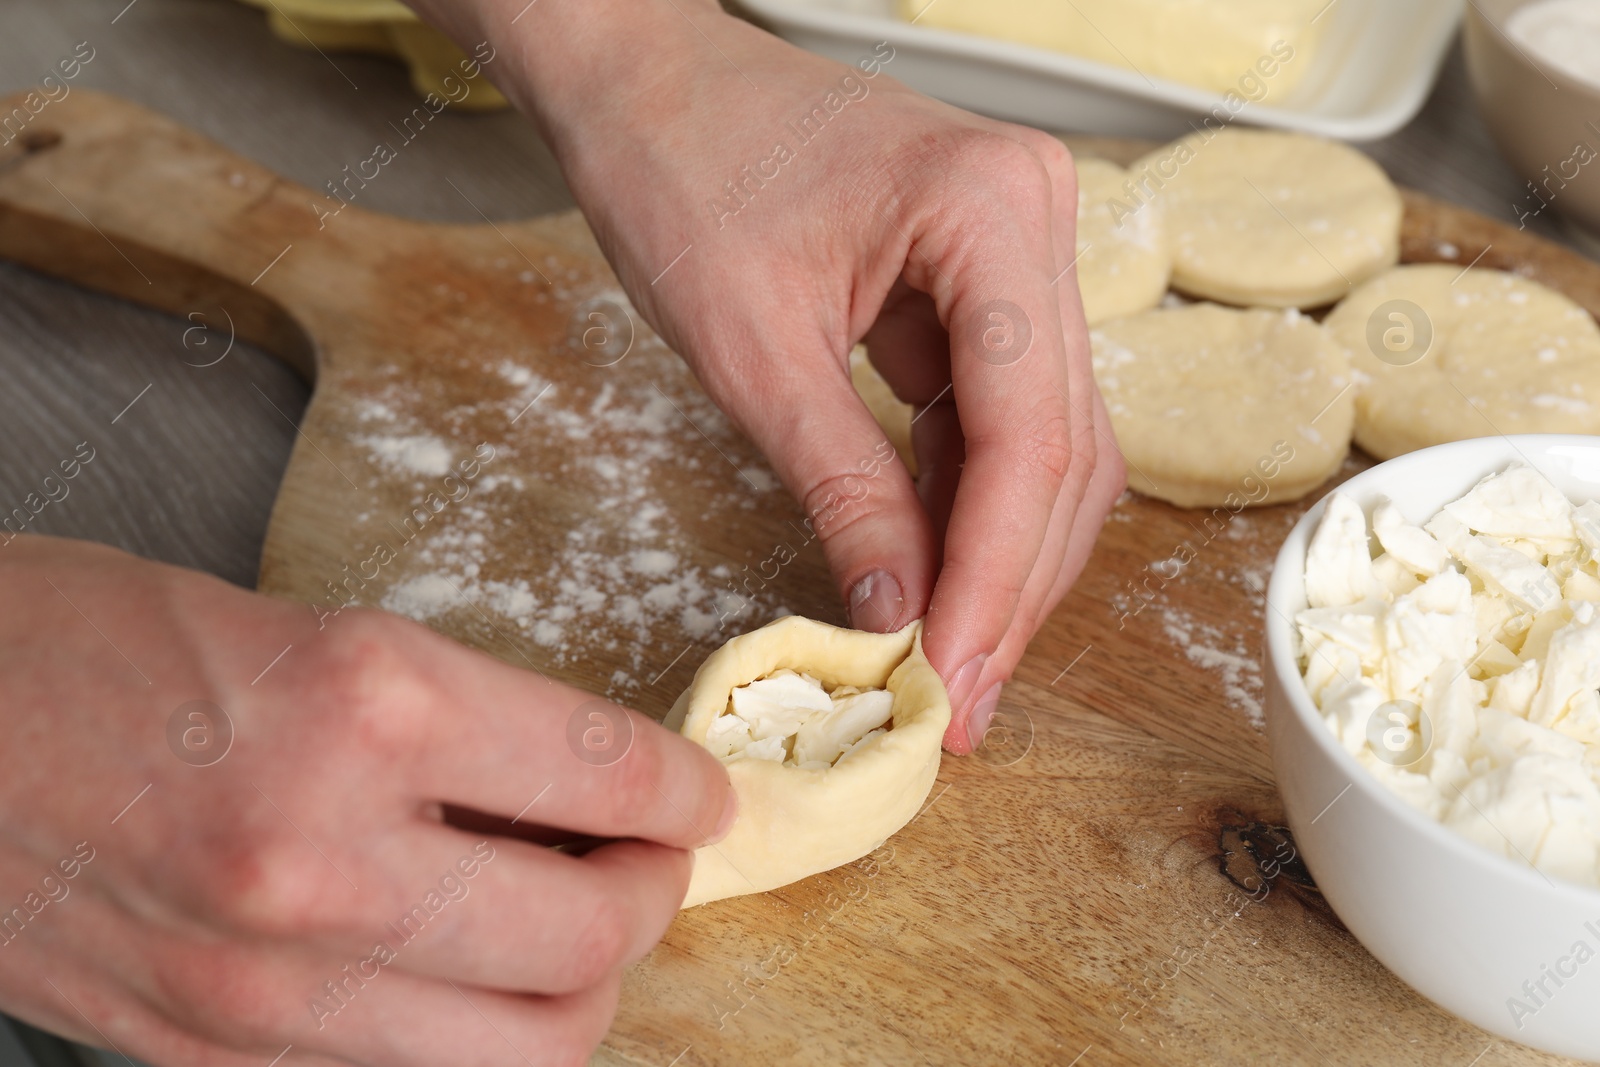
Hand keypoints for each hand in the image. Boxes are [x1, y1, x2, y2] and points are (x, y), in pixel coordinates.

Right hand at [0, 537, 732, 1065]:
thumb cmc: (94, 643)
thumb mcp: (309, 630)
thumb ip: (460, 725)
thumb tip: (588, 790)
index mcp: (363, 705)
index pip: (606, 773)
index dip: (685, 788)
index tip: (701, 793)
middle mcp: (327, 858)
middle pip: (590, 937)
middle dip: (654, 893)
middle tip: (648, 855)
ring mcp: (265, 984)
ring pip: (529, 1048)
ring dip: (585, 987)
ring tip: (572, 925)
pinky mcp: (209, 1059)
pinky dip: (475, 1038)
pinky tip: (468, 977)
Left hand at [418, 0, 1126, 753]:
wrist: (647, 83)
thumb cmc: (677, 173)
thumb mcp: (749, 350)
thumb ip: (841, 487)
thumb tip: (900, 618)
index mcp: (991, 211)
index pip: (1028, 432)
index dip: (993, 573)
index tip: (953, 676)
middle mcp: (1037, 223)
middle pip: (1063, 449)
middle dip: (1007, 586)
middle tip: (961, 702)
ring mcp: (1021, 253)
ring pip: (1048, 445)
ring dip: (998, 558)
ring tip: (945, 660)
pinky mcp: (987, 287)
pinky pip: (1000, 419)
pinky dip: (967, 505)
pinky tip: (929, 575)